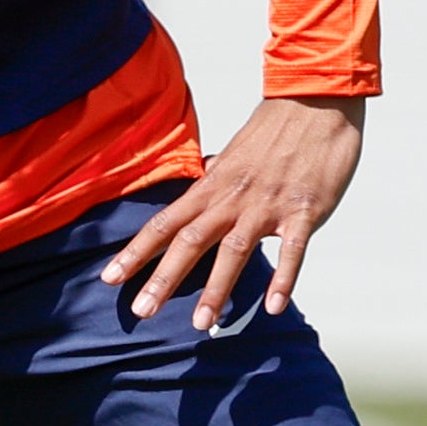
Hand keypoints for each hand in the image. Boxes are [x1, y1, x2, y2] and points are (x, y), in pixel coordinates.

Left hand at [100, 95, 365, 333]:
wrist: (316, 102)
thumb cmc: (275, 132)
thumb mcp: (233, 156)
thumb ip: (214, 181)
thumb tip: (196, 190)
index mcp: (212, 185)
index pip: (165, 223)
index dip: (136, 251)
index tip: (110, 278)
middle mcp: (233, 197)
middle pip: (190, 241)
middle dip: (163, 278)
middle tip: (142, 312)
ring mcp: (268, 205)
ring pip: (235, 250)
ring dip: (217, 288)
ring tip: (202, 323)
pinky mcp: (305, 210)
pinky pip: (292, 250)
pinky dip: (283, 279)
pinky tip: (273, 307)